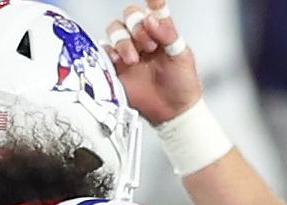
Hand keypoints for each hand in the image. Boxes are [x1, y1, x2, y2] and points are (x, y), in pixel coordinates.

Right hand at [103, 1, 202, 124]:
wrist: (173, 111)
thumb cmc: (182, 84)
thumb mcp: (182, 56)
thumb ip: (168, 35)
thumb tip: (151, 19)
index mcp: (161, 32)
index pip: (154, 10)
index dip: (153, 1)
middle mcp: (143, 38)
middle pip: (130, 16)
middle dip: (137, 27)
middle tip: (149, 46)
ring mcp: (129, 51)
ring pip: (115, 30)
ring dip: (123, 41)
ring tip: (134, 59)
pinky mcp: (116, 66)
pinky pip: (105, 50)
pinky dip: (110, 52)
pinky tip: (121, 62)